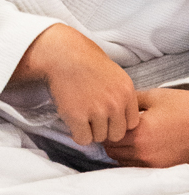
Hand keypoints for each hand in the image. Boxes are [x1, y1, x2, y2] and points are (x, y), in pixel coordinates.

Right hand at [10, 25, 138, 147]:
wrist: (62, 55)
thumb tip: (122, 117)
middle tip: (92, 120)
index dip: (118, 122)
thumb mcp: (115, 74)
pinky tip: (73, 123)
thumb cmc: (85, 61)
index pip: (132, 123)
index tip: (107, 118)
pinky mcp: (78, 116)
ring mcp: (97, 110)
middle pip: (117, 134)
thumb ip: (121, 96)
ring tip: (81, 117)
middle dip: (105, 130)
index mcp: (127, 92)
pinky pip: (83, 139)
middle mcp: (115, 103)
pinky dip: (77, 134)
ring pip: (99, 138)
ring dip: (90, 131)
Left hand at [105, 86, 188, 167]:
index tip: (108, 120)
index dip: (106, 127)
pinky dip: (132, 159)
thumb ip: (132, 100)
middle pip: (112, 152)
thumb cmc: (184, 108)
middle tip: (116, 128)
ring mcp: (152, 163)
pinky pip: (137, 167)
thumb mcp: (155, 97)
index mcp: (139, 134)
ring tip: (129, 137)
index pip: (108, 136)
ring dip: (120, 151)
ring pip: (122, 162)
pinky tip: (139, 146)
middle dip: (111, 140)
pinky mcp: (161, 169)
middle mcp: (143, 152)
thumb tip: (116, 101)